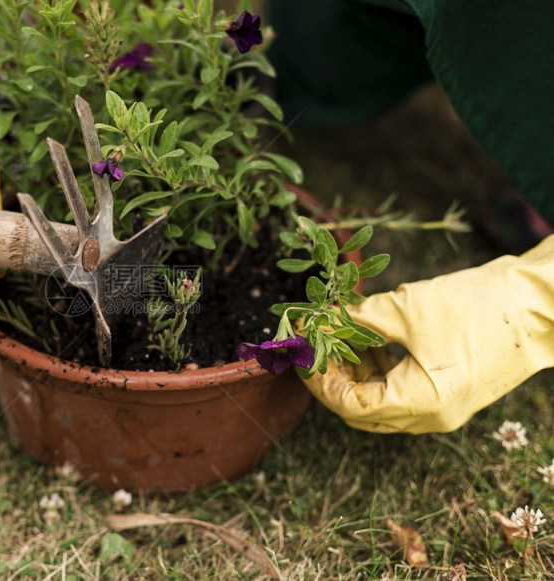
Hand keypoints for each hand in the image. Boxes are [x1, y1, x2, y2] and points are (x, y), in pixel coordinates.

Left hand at [302, 235, 553, 432]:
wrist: (540, 304)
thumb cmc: (477, 305)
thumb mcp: (406, 309)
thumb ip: (355, 320)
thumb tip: (315, 323)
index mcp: (421, 404)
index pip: (350, 405)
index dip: (318, 378)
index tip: (298, 349)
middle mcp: (431, 417)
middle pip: (361, 410)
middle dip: (331, 377)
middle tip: (309, 346)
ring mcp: (443, 408)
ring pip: (380, 402)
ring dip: (353, 372)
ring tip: (332, 338)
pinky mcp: (449, 392)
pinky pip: (401, 391)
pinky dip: (378, 370)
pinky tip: (363, 340)